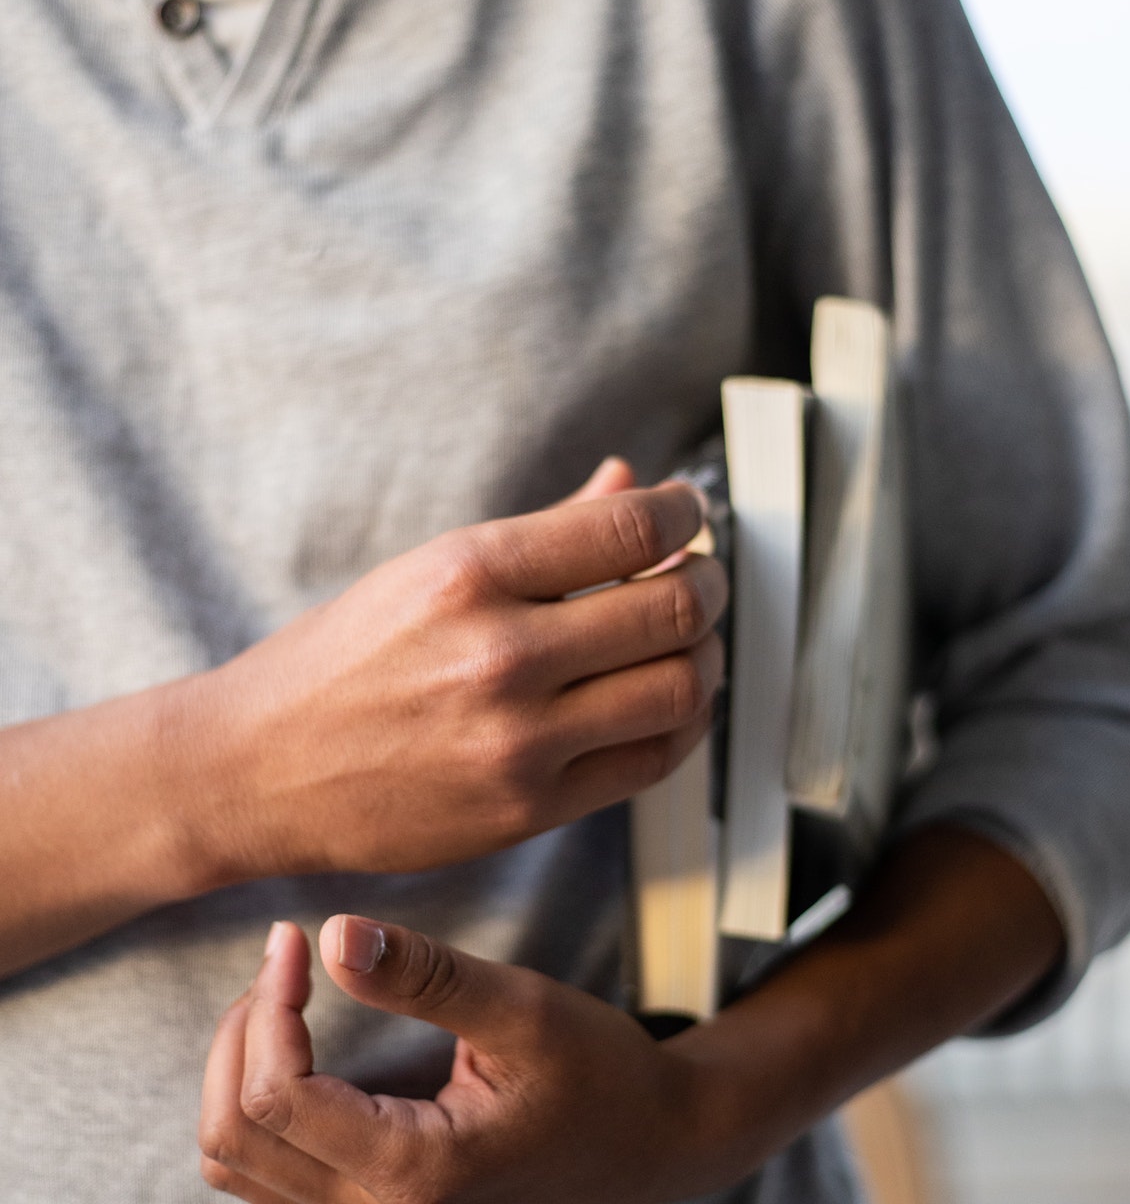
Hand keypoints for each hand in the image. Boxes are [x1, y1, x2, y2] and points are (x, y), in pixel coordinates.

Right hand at [195, 460, 726, 879]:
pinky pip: (652, 760)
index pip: (632, 526)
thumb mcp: (432, 566)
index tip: (689, 515)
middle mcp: (500, 653)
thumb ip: (549, 528)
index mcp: (470, 571)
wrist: (258, 769)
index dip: (685, 515)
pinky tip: (667, 697)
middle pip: (673, 608)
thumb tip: (631, 482)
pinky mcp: (529, 809)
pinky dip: (683, 721)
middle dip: (708, 583)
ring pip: (681, 687)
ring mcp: (518, 740)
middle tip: (700, 576)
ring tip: (691, 639)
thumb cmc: (341, 659)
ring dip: (709, 653)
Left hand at [199, 917, 741, 1203]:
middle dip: (246, 1030)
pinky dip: (260, 1101)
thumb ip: (427, 976)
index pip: (279, 1097)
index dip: (270, 1004)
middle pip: (236, 1136)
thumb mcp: (524, 1009)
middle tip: (288, 957)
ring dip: (241, 1068)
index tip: (295, 935)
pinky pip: (267, 1172)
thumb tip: (335, 933)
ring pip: (237, 1160)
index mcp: (413, 1173)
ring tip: (285, 993)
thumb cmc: (596, 1075)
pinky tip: (297, 1041)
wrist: (645, 1144)